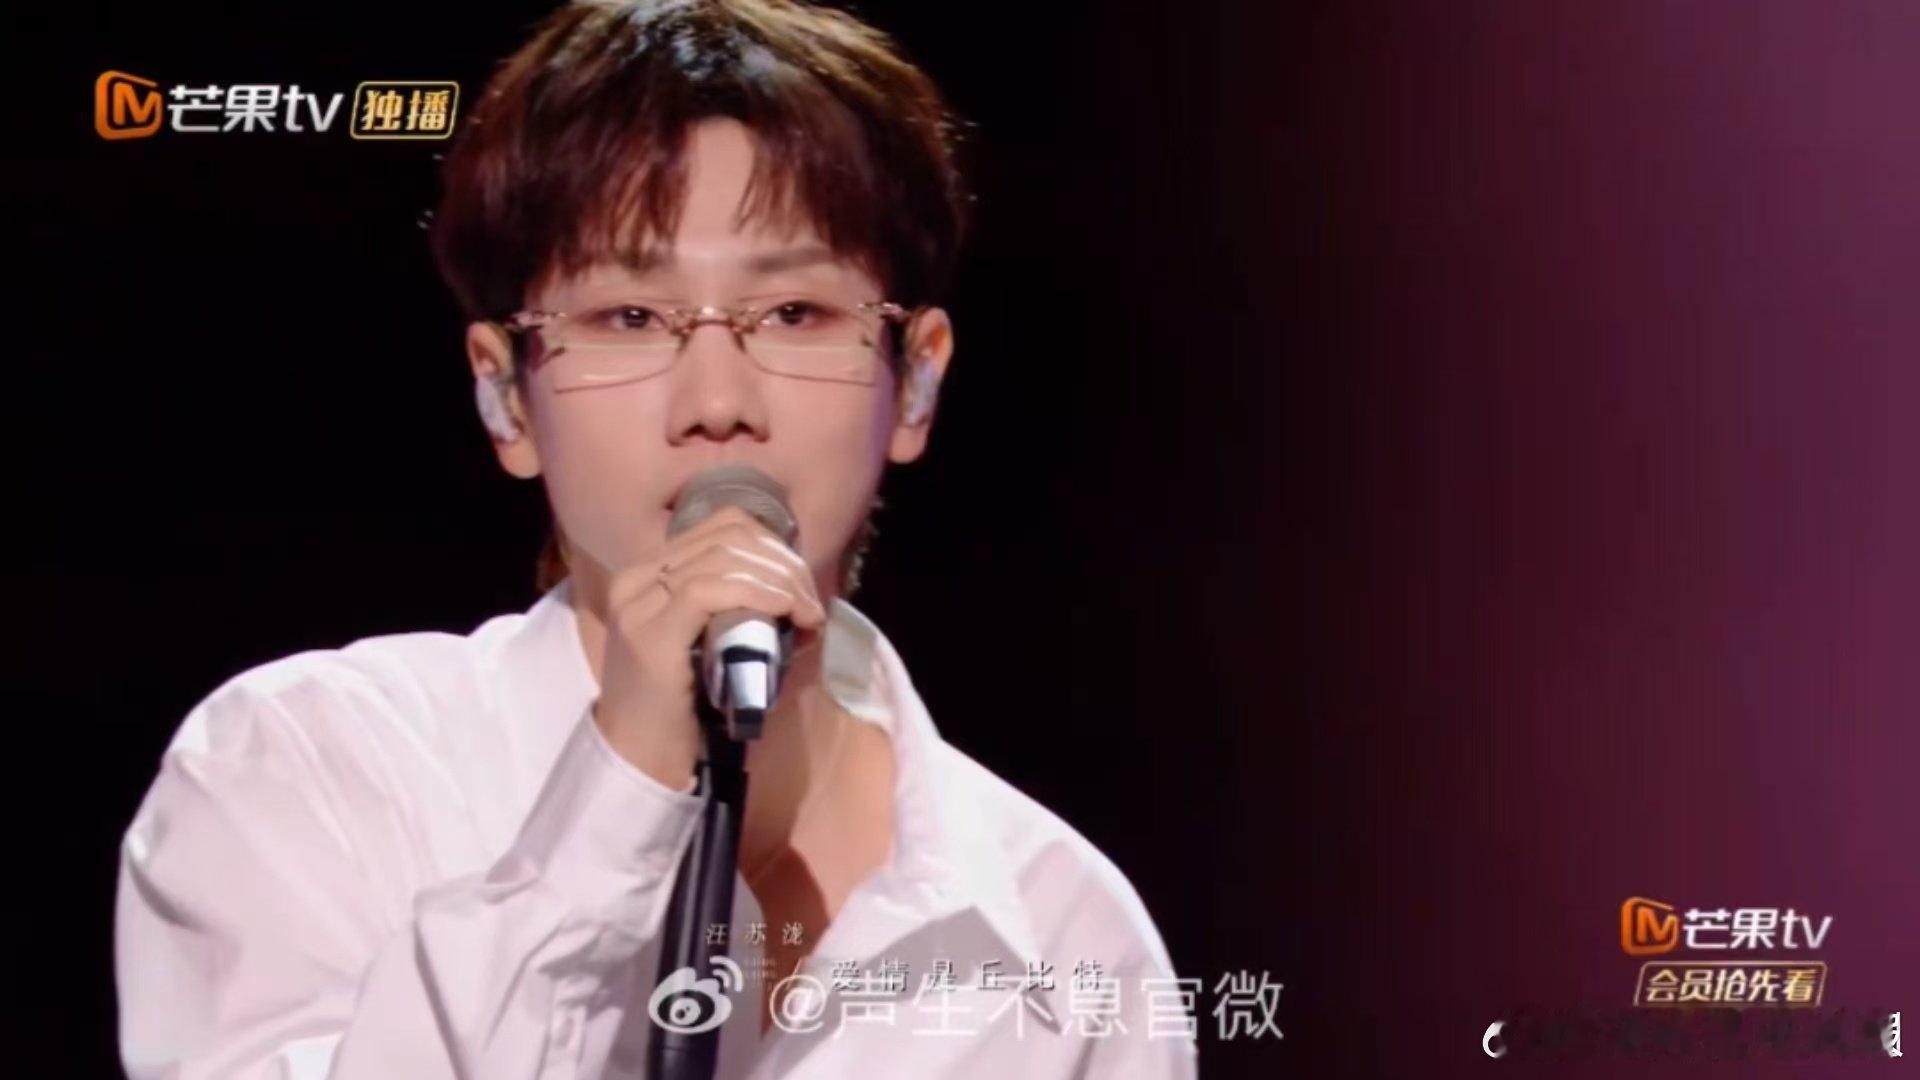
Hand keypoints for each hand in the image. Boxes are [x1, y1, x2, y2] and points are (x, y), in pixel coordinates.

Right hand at [592, 506, 827, 787]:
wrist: (639, 762)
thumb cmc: (683, 708)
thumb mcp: (711, 644)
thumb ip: (737, 610)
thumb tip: (799, 595)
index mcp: (648, 572)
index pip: (720, 526)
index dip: (772, 545)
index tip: (802, 584)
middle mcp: (637, 578)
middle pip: (727, 538)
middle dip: (783, 565)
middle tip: (811, 603)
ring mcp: (639, 604)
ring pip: (722, 558)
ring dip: (778, 581)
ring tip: (806, 613)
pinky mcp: (650, 634)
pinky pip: (708, 590)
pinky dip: (756, 594)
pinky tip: (783, 611)